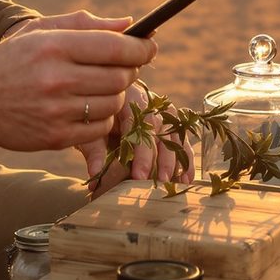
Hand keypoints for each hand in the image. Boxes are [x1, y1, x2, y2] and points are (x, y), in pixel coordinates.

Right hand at [0, 21, 155, 151]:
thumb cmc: (10, 60)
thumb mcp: (38, 32)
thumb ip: (85, 24)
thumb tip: (129, 23)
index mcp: (53, 46)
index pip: (116, 47)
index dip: (141, 48)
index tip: (149, 47)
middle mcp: (56, 78)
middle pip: (120, 76)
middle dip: (129, 70)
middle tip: (123, 67)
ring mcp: (56, 111)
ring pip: (114, 103)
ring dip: (115, 95)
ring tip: (99, 87)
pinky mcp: (55, 137)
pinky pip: (100, 128)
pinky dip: (101, 118)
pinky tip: (85, 107)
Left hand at [80, 81, 195, 197]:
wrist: (111, 96)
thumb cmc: (100, 115)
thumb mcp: (93, 128)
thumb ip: (94, 150)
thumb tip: (95, 175)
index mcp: (129, 100)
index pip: (138, 127)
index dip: (140, 153)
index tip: (139, 175)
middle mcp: (151, 104)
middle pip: (159, 132)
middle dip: (161, 159)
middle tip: (159, 181)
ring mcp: (165, 113)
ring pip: (174, 137)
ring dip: (176, 161)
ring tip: (177, 184)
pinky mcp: (172, 123)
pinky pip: (182, 141)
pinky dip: (186, 159)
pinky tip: (187, 178)